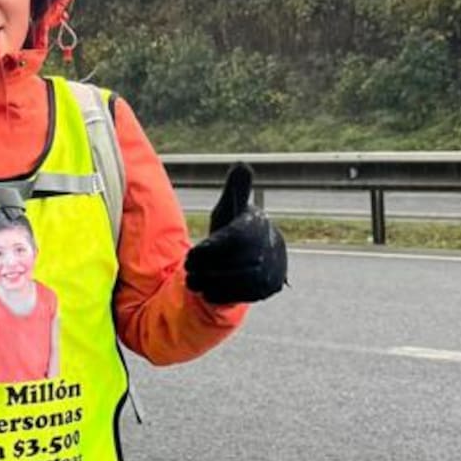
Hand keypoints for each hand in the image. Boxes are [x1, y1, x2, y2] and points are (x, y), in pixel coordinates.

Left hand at [184, 163, 287, 304]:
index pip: (234, 239)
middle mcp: (270, 247)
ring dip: (212, 284)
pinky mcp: (269, 288)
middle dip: (207, 269)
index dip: (210, 249)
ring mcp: (272, 269)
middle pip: (235, 263)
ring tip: (193, 282)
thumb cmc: (236, 228)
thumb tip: (241, 165)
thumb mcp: (231, 209)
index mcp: (258, 225)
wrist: (259, 255)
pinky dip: (223, 295)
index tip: (191, 255)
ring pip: (239, 281)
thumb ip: (235, 190)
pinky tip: (208, 292)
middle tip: (188, 271)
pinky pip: (245, 295)